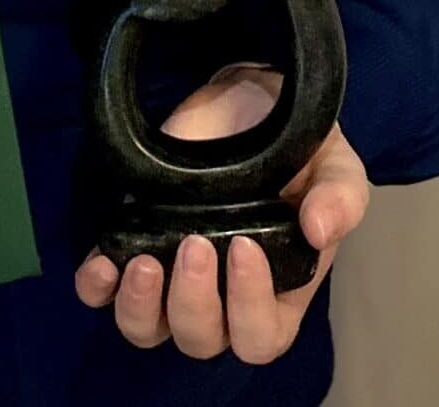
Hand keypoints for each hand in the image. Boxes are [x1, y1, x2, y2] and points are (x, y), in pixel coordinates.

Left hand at [74, 63, 370, 363]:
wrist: (253, 100)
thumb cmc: (300, 148)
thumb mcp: (336, 167)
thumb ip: (341, 198)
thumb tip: (321, 230)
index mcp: (275, 293)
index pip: (260, 336)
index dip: (249, 307)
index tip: (244, 246)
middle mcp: (221, 297)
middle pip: (200, 338)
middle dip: (193, 301)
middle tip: (195, 244)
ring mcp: (172, 274)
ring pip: (148, 327)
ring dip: (140, 306)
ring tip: (142, 260)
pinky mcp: (136, 241)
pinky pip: (104, 289)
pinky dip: (97, 286)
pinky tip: (101, 266)